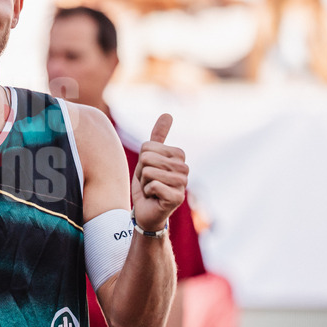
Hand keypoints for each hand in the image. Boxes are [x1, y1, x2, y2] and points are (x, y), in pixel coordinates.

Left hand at [131, 114, 187, 232]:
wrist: (146, 212)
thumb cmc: (148, 184)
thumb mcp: (148, 158)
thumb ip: (158, 137)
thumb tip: (168, 113)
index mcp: (179, 156)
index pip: (147, 146)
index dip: (142, 160)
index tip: (148, 172)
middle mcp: (184, 169)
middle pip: (147, 158)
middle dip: (142, 172)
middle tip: (149, 182)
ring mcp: (182, 184)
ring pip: (149, 171)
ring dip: (144, 183)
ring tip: (152, 190)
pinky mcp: (177, 198)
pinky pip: (152, 185)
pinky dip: (147, 193)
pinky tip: (154, 198)